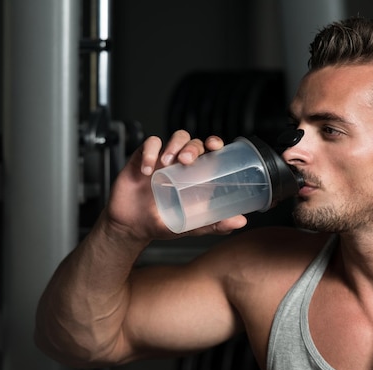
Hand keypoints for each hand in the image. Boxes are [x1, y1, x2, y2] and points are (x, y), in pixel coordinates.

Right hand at [104, 130, 247, 242]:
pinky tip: (147, 170)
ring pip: (174, 138)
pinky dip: (149, 153)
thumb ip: (215, 224)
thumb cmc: (163, 223)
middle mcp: (181, 164)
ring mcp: (163, 159)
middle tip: (186, 160)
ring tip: (167, 162)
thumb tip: (240, 222)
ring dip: (174, 145)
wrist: (133, 228)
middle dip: (192, 146)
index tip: (214, 146)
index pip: (209, 151)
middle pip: (193, 142)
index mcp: (196, 175)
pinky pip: (148, 144)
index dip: (214, 143)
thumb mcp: (192, 226)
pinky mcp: (143, 158)